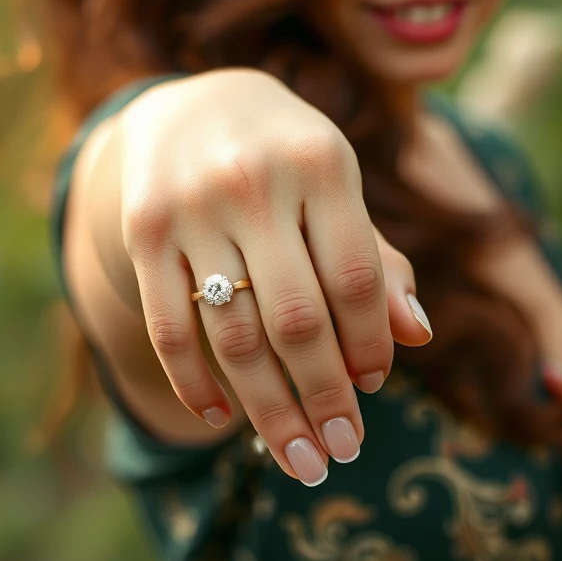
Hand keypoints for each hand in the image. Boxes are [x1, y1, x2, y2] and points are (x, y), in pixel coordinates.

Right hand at [116, 68, 432, 484]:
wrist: (194, 102)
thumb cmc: (287, 155)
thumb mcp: (337, 185)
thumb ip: (375, 256)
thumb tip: (418, 334)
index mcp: (320, 162)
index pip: (356, 278)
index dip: (370, 343)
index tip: (372, 386)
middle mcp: (254, 181)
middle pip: (297, 318)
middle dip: (325, 398)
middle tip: (341, 450)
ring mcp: (191, 206)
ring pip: (233, 334)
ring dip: (268, 410)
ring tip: (297, 458)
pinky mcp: (143, 230)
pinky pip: (167, 326)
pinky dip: (193, 384)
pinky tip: (220, 420)